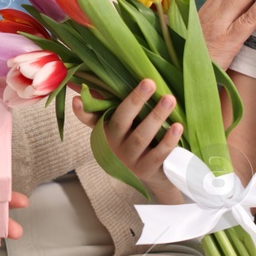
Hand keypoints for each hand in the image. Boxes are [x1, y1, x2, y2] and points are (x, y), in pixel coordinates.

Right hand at [71, 78, 185, 204]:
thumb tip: (82, 81)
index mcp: (105, 131)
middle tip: (149, 82)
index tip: (77, 99)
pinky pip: (158, 155)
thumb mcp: (121, 124)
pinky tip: (177, 126)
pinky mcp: (147, 170)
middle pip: (121, 121)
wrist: (153, 174)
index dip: (82, 111)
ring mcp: (130, 159)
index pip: (90, 119)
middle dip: (135, 101)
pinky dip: (168, 140)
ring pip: (141, 137)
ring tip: (169, 99)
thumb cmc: (135, 140)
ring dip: (156, 117)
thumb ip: (106, 104)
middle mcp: (114, 145)